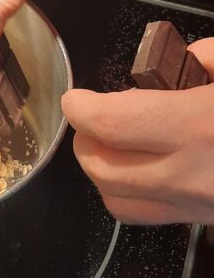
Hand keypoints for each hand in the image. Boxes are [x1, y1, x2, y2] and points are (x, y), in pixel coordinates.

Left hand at [61, 38, 213, 223]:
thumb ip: (209, 56)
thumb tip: (185, 58)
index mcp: (196, 126)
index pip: (111, 124)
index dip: (82, 108)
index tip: (77, 98)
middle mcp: (188, 174)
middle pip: (102, 168)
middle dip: (86, 139)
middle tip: (97, 116)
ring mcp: (193, 205)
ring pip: (115, 200)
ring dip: (103, 169)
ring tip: (117, 142)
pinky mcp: (200, 220)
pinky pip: (144, 215)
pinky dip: (128, 192)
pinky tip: (144, 168)